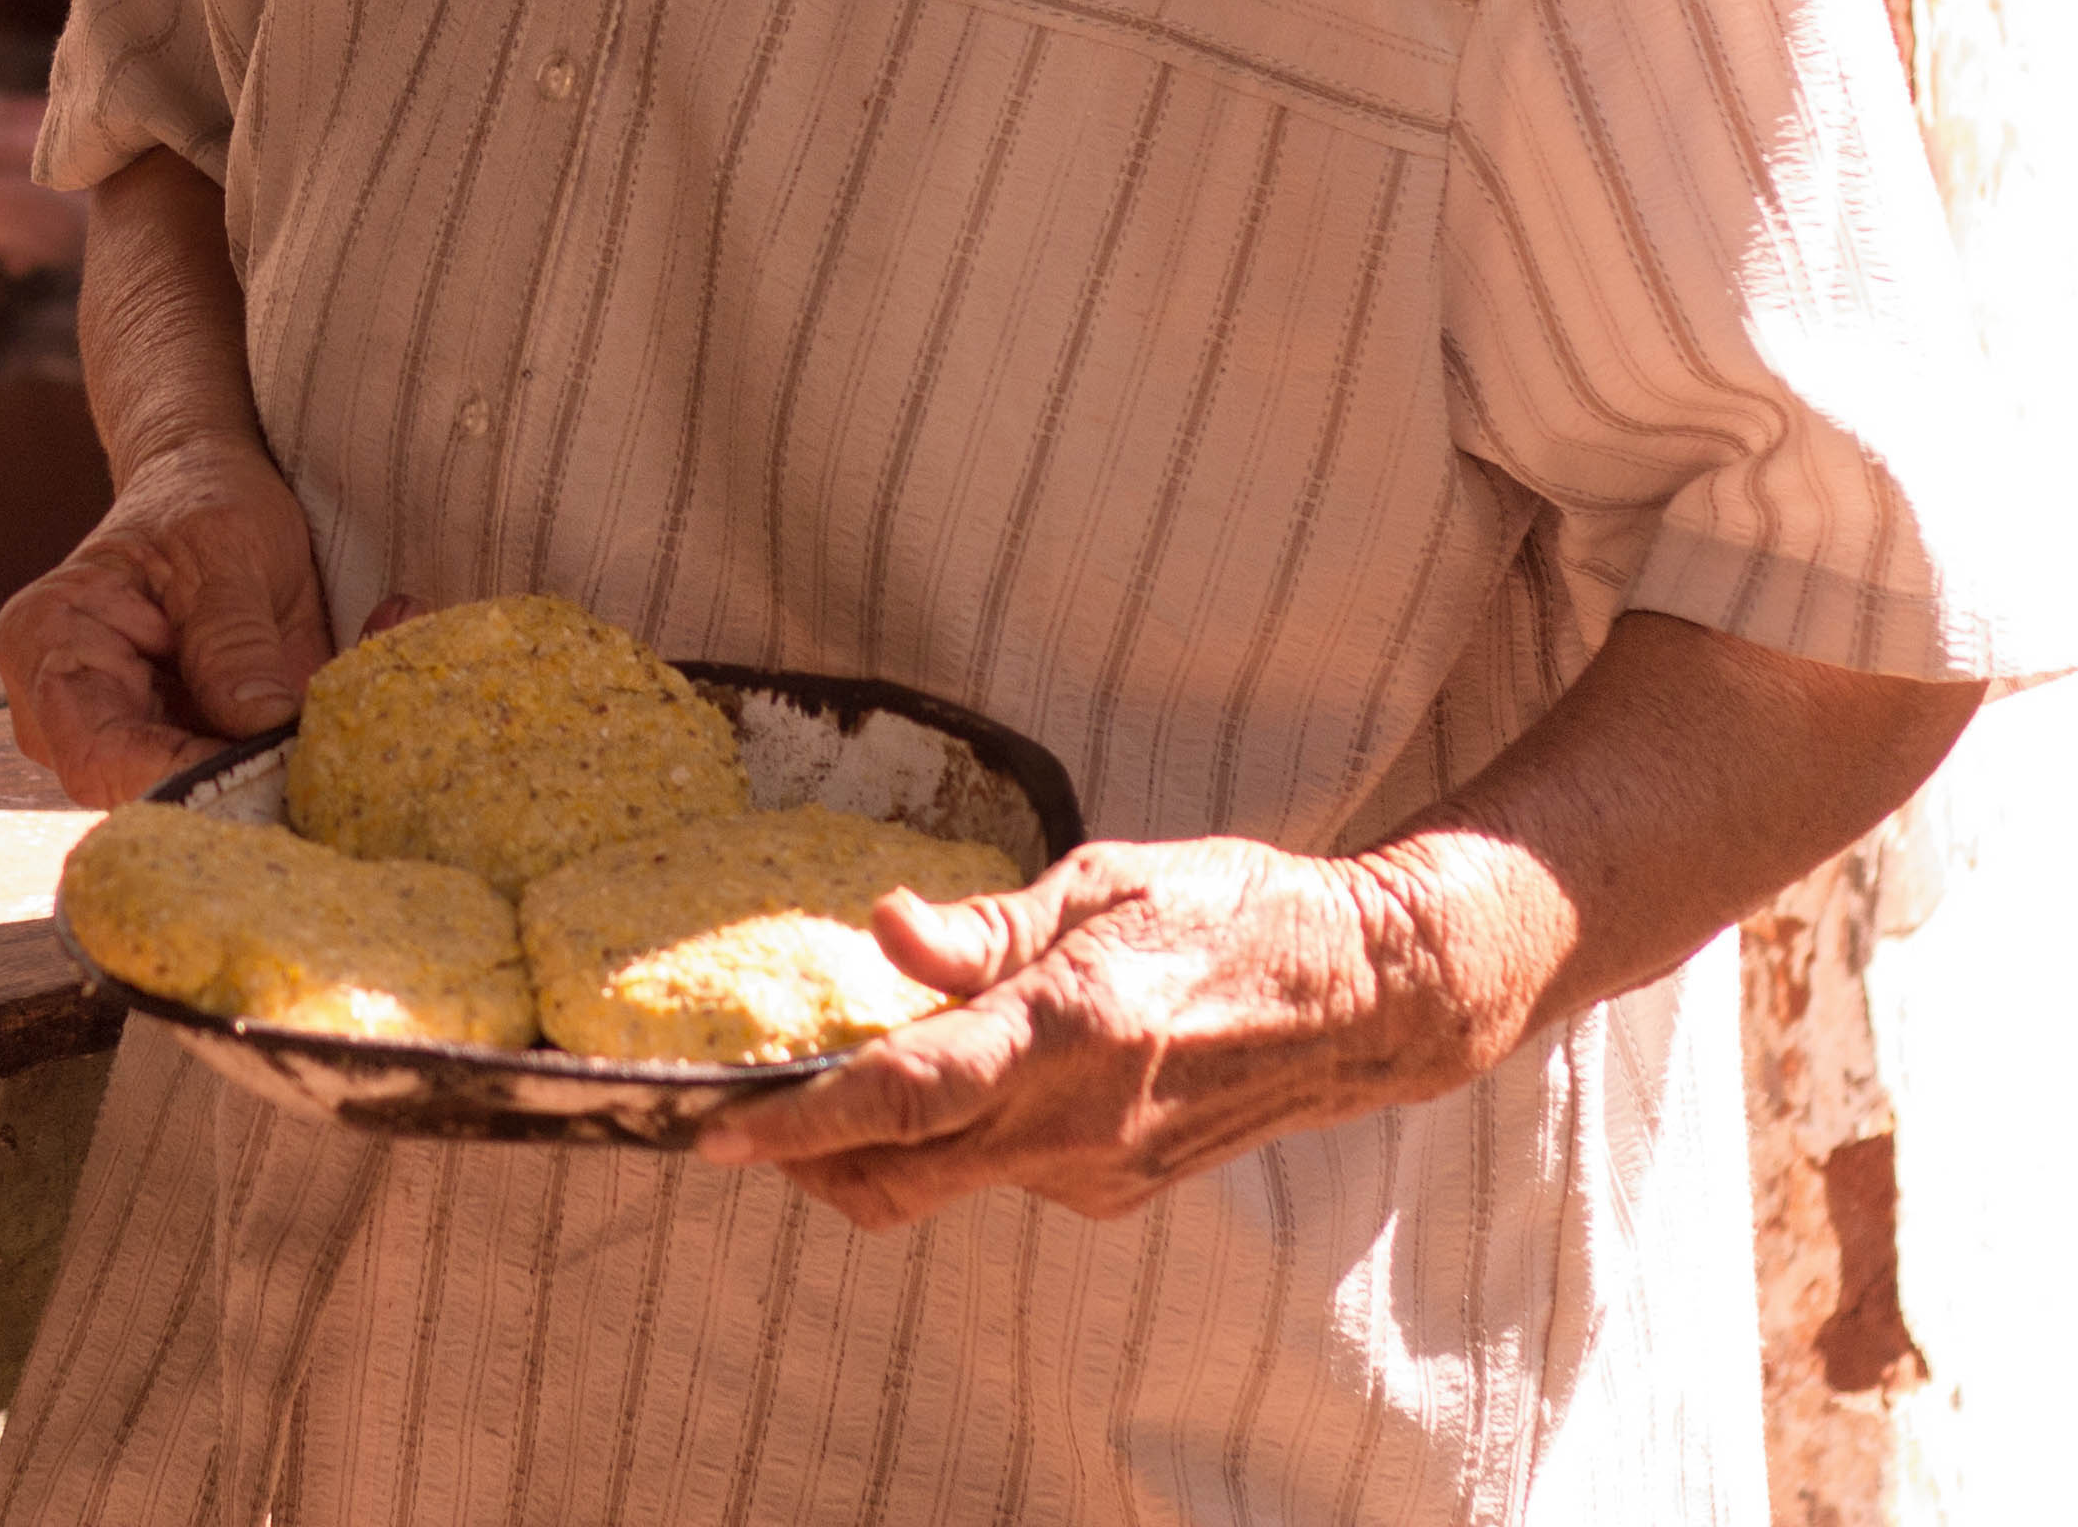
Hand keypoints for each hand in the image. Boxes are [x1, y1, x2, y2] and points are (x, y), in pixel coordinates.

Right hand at [0, 439, 332, 807]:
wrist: (204, 480)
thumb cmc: (199, 498)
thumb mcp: (226, 549)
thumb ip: (234, 640)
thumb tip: (259, 727)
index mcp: (48, 644)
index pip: (99, 753)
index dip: (183, 777)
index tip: (270, 772)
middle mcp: (62, 709)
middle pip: (141, 794)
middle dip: (234, 787)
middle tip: (317, 767)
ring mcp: (115, 736)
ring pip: (190, 800)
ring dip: (266, 777)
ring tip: (327, 728)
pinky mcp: (169, 749)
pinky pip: (220, 782)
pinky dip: (278, 762)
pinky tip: (321, 723)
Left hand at [695, 835, 1522, 1231]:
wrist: (1362, 1000)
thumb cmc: (1233, 912)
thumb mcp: (1103, 883)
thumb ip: (986, 927)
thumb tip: (884, 929)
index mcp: (1066, 1028)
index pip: (901, 1096)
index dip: (795, 1124)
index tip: (715, 1134)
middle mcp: (1075, 1122)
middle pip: (897, 1174)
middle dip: (807, 1160)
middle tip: (745, 1121)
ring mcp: (1098, 1173)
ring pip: (944, 1182)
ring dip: (880, 1148)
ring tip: (847, 1084)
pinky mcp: (1116, 1194)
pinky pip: (1003, 1177)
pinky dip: (959, 1141)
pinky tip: (970, 1079)